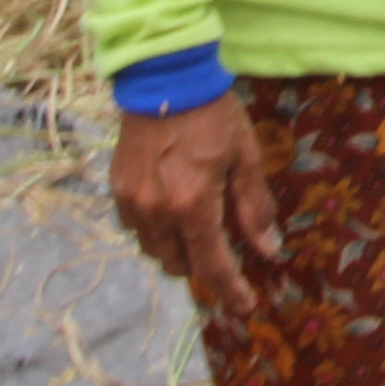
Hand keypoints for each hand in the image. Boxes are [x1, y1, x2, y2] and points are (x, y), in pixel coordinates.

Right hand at [111, 92, 283, 325]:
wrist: (164, 78)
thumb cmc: (213, 116)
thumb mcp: (245, 158)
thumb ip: (254, 208)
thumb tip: (267, 250)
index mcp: (193, 207)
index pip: (212, 267)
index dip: (230, 292)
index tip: (245, 307)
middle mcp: (157, 213)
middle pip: (180, 265)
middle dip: (204, 269)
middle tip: (224, 257)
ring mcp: (132, 203)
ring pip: (154, 251)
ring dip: (178, 252)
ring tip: (197, 235)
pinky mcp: (117, 189)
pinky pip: (136, 229)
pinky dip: (156, 232)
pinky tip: (171, 215)